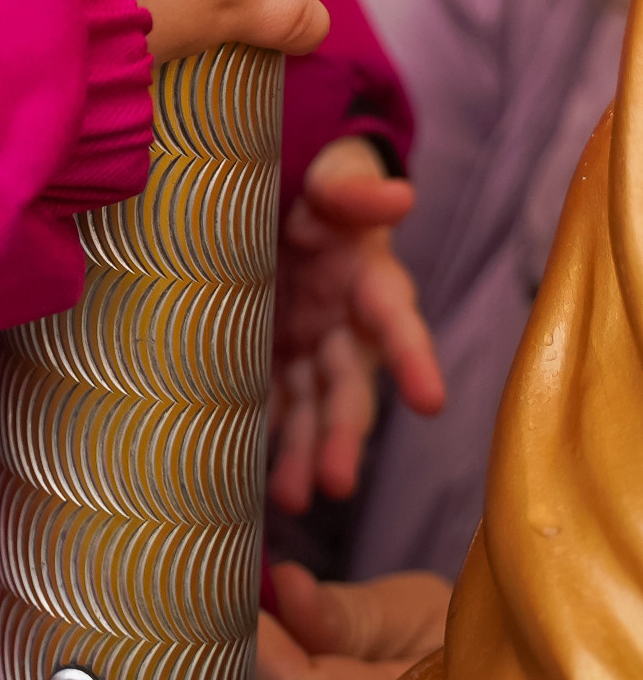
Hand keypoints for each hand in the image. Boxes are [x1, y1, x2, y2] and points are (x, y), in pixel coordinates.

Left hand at [268, 138, 444, 510]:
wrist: (284, 200)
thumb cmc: (321, 189)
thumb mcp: (334, 178)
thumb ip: (354, 189)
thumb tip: (400, 195)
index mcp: (370, 280)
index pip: (396, 320)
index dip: (413, 359)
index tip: (432, 403)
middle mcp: (345, 327)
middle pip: (350, 385)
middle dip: (345, 434)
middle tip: (337, 483)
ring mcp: (309, 349)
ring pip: (313, 409)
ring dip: (307, 454)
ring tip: (294, 501)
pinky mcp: (273, 360)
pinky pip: (271, 404)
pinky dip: (264, 441)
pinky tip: (247, 482)